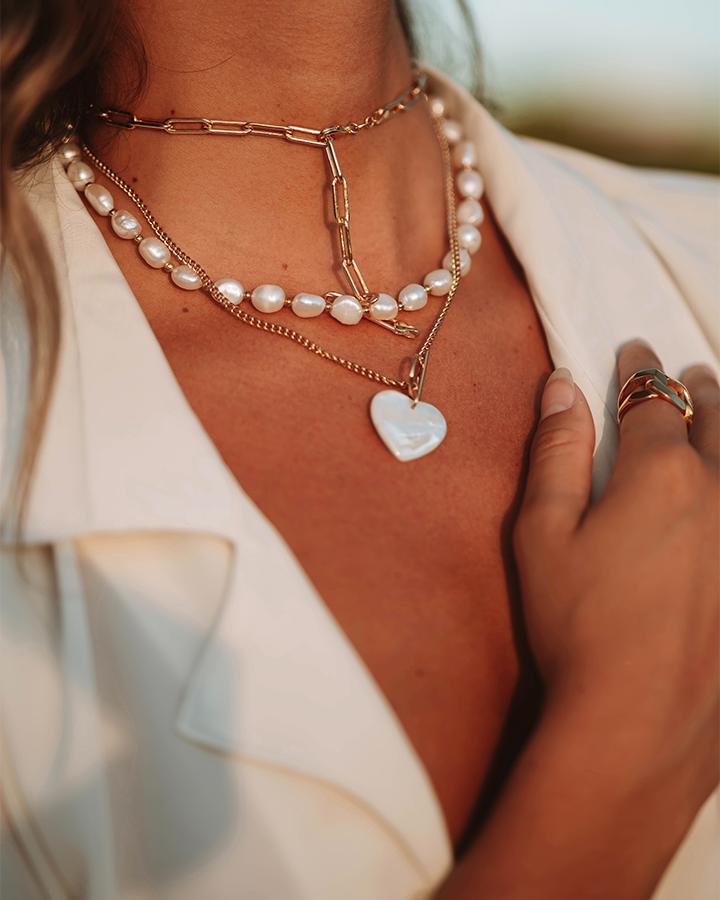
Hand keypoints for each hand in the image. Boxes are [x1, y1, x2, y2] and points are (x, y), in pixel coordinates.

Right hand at [514, 340, 719, 807]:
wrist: (639, 721)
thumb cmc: (578, 625)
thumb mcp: (542, 534)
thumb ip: (555, 454)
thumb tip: (561, 387)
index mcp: (659, 475)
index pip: (653, 400)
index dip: (642, 370)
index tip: (635, 351)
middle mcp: (719, 494)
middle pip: (718, 420)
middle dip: (703, 389)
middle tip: (692, 373)